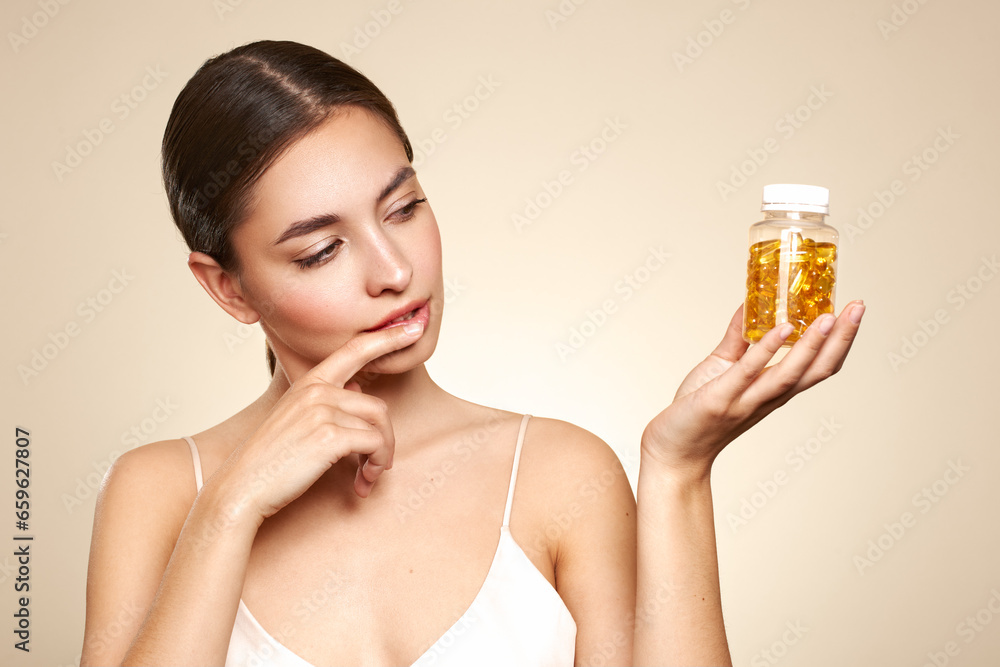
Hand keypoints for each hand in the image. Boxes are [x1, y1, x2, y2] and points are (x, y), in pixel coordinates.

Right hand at [214, 321, 424, 522]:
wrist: (241, 488)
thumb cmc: (270, 460)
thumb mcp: (296, 420)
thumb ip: (325, 401)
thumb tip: (355, 388)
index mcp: (309, 382)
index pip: (355, 349)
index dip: (388, 337)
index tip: (415, 328)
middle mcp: (316, 390)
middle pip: (377, 407)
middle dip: (384, 441)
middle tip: (375, 469)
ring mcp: (322, 410)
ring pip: (380, 427)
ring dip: (381, 457)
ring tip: (367, 478)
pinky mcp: (329, 436)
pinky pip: (375, 444)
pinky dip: (375, 466)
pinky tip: (361, 484)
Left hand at [640, 301, 864, 479]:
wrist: (673, 450)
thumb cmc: (697, 410)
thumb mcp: (722, 367)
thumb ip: (738, 338)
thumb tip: (750, 304)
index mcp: (774, 389)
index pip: (818, 366)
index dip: (840, 341)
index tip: (853, 311)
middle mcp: (769, 397)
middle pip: (817, 370)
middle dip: (841, 339)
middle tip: (859, 307)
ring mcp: (747, 400)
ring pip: (790, 373)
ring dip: (813, 345)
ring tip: (829, 316)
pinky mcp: (722, 400)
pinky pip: (749, 372)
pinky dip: (768, 350)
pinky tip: (784, 328)